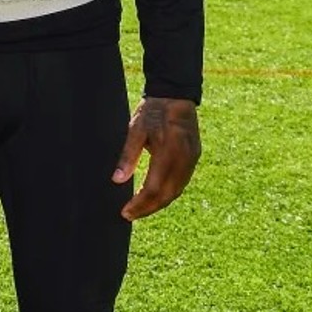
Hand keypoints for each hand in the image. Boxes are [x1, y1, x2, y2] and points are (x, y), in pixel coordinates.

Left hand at [113, 96, 200, 219]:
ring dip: (159, 203)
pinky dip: (168, 193)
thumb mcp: (135, 130)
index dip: (140, 204)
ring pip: (176, 191)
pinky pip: (182, 182)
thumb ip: (128, 156)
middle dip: (148, 208)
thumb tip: (117, 180)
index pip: (154, 188)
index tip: (126, 213)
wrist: (176, 96)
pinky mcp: (194, 158)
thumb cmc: (153, 111)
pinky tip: (155, 196)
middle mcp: (185, 160)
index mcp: (170, 153)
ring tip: (140, 209)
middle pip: (167, 195)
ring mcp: (192, 160)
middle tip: (130, 215)